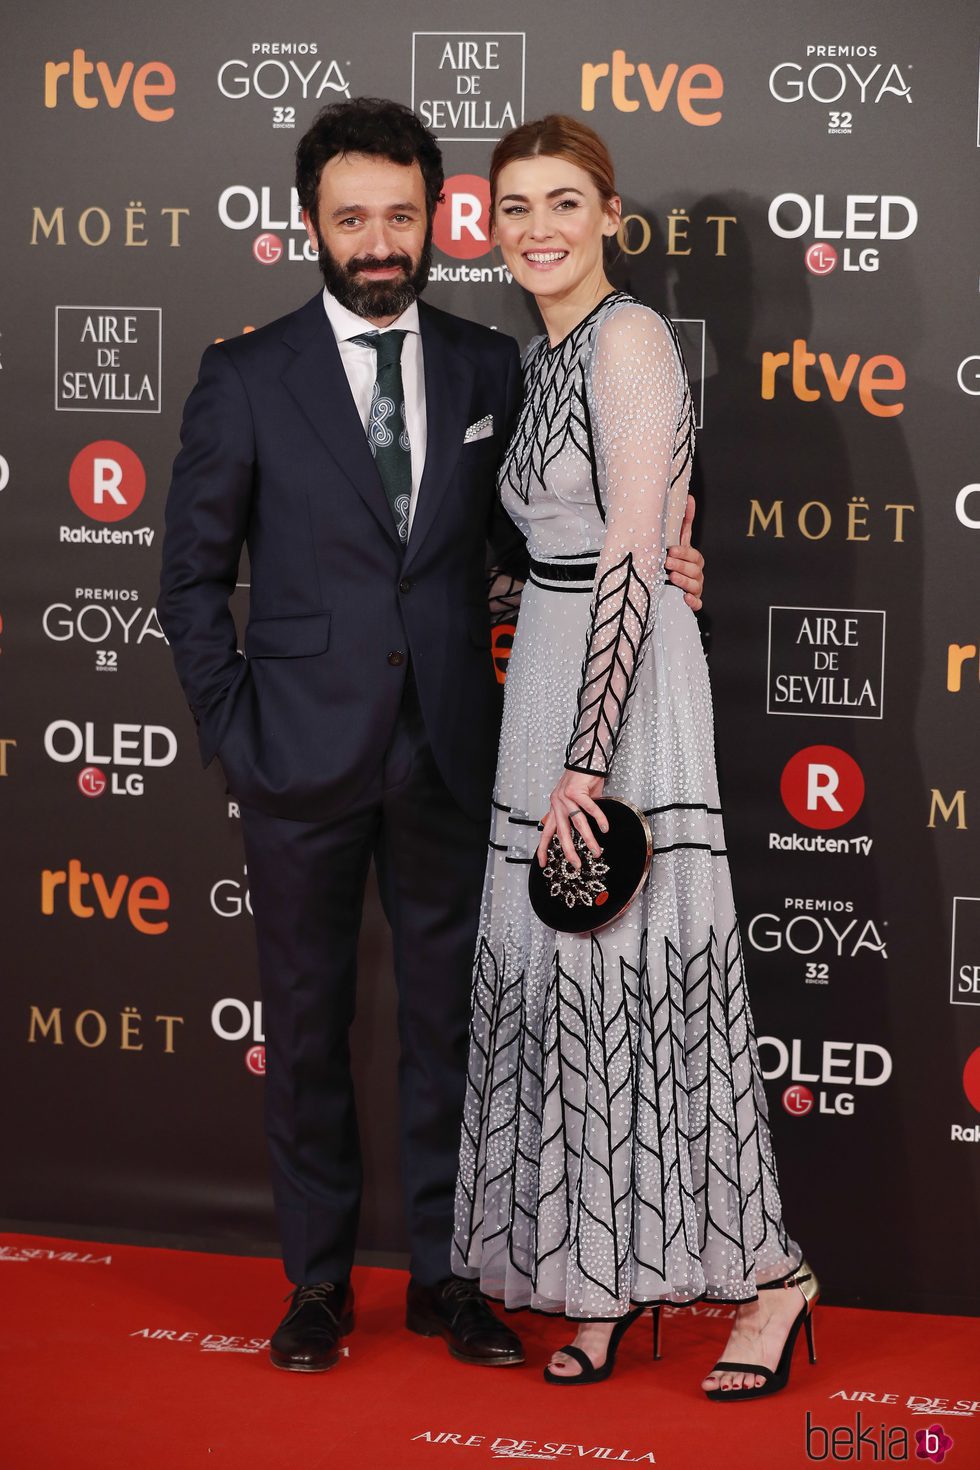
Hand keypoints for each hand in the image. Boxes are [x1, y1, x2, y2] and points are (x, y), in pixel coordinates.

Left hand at [537, 771, 607, 868]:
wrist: (585, 759)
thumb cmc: (582, 781)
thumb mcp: (576, 801)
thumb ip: (576, 815)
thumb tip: (584, 834)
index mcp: (554, 808)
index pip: (546, 832)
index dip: (543, 848)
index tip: (542, 863)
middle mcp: (557, 803)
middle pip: (561, 833)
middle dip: (568, 851)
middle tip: (575, 864)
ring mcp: (565, 797)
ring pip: (577, 823)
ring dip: (588, 839)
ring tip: (596, 851)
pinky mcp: (576, 791)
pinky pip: (589, 809)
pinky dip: (599, 819)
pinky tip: (605, 828)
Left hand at [665, 493, 703, 611]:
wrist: (664, 594)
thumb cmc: (666, 568)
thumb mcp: (666, 546)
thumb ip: (675, 526)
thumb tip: (686, 497)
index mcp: (688, 556)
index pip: (689, 545)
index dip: (684, 540)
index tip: (674, 541)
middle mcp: (694, 570)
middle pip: (695, 564)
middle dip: (681, 561)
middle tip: (667, 559)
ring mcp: (695, 586)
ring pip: (696, 583)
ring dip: (684, 579)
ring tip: (672, 576)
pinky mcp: (693, 602)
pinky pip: (697, 602)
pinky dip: (693, 601)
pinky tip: (685, 598)